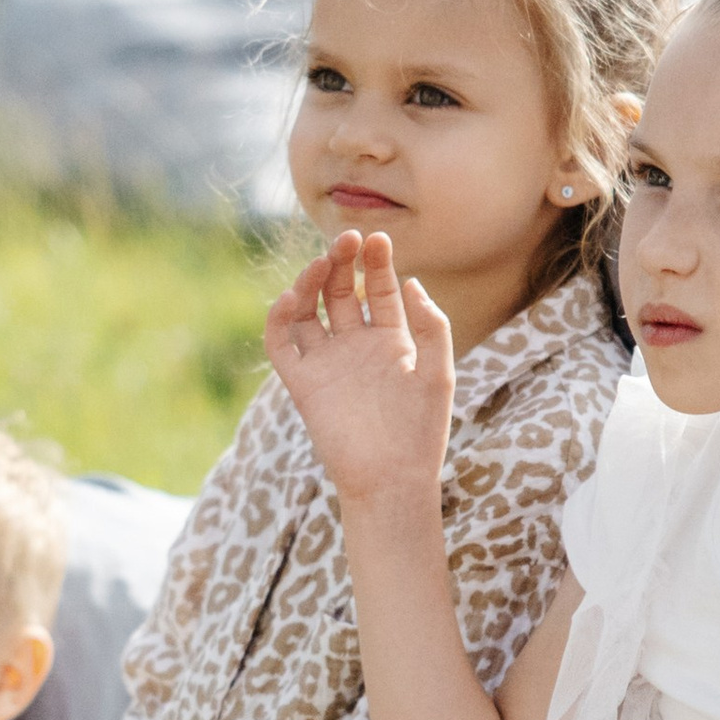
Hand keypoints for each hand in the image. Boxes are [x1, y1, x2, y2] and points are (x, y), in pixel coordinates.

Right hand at [265, 231, 455, 507]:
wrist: (393, 480)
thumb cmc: (422, 432)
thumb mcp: (438, 372)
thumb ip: (431, 326)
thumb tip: (411, 282)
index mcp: (392, 343)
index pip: (380, 290)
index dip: (378, 263)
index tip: (378, 239)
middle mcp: (356, 348)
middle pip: (342, 292)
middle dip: (344, 262)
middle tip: (347, 238)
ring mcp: (328, 364)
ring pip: (310, 310)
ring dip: (312, 282)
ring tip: (323, 262)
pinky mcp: (303, 384)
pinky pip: (282, 344)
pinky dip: (280, 318)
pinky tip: (294, 297)